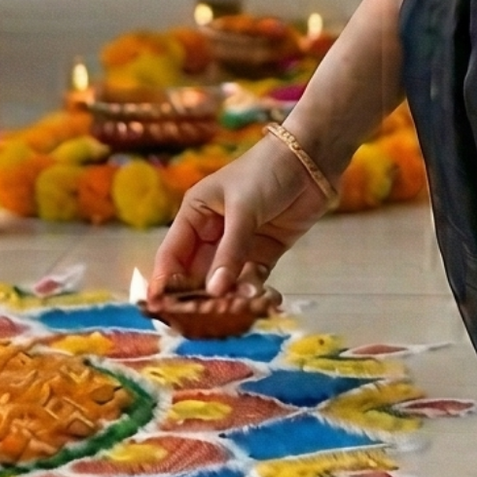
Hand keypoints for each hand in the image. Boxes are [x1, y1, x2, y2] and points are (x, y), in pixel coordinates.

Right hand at [150, 131, 331, 297]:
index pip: (173, 256)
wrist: (314, 158)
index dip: (166, 284)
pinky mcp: (265, 251)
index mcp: (195, 214)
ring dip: (231, 295)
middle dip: (201, 296)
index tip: (162, 311)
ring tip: (241, 306)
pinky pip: (253, 278)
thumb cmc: (267, 171)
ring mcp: (240, 243)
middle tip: (208, 317)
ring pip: (226, 280)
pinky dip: (255, 290)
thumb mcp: (243, 209)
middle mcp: (213, 232)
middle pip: (197, 274)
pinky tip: (262, 298)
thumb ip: (229, 252)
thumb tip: (213, 291)